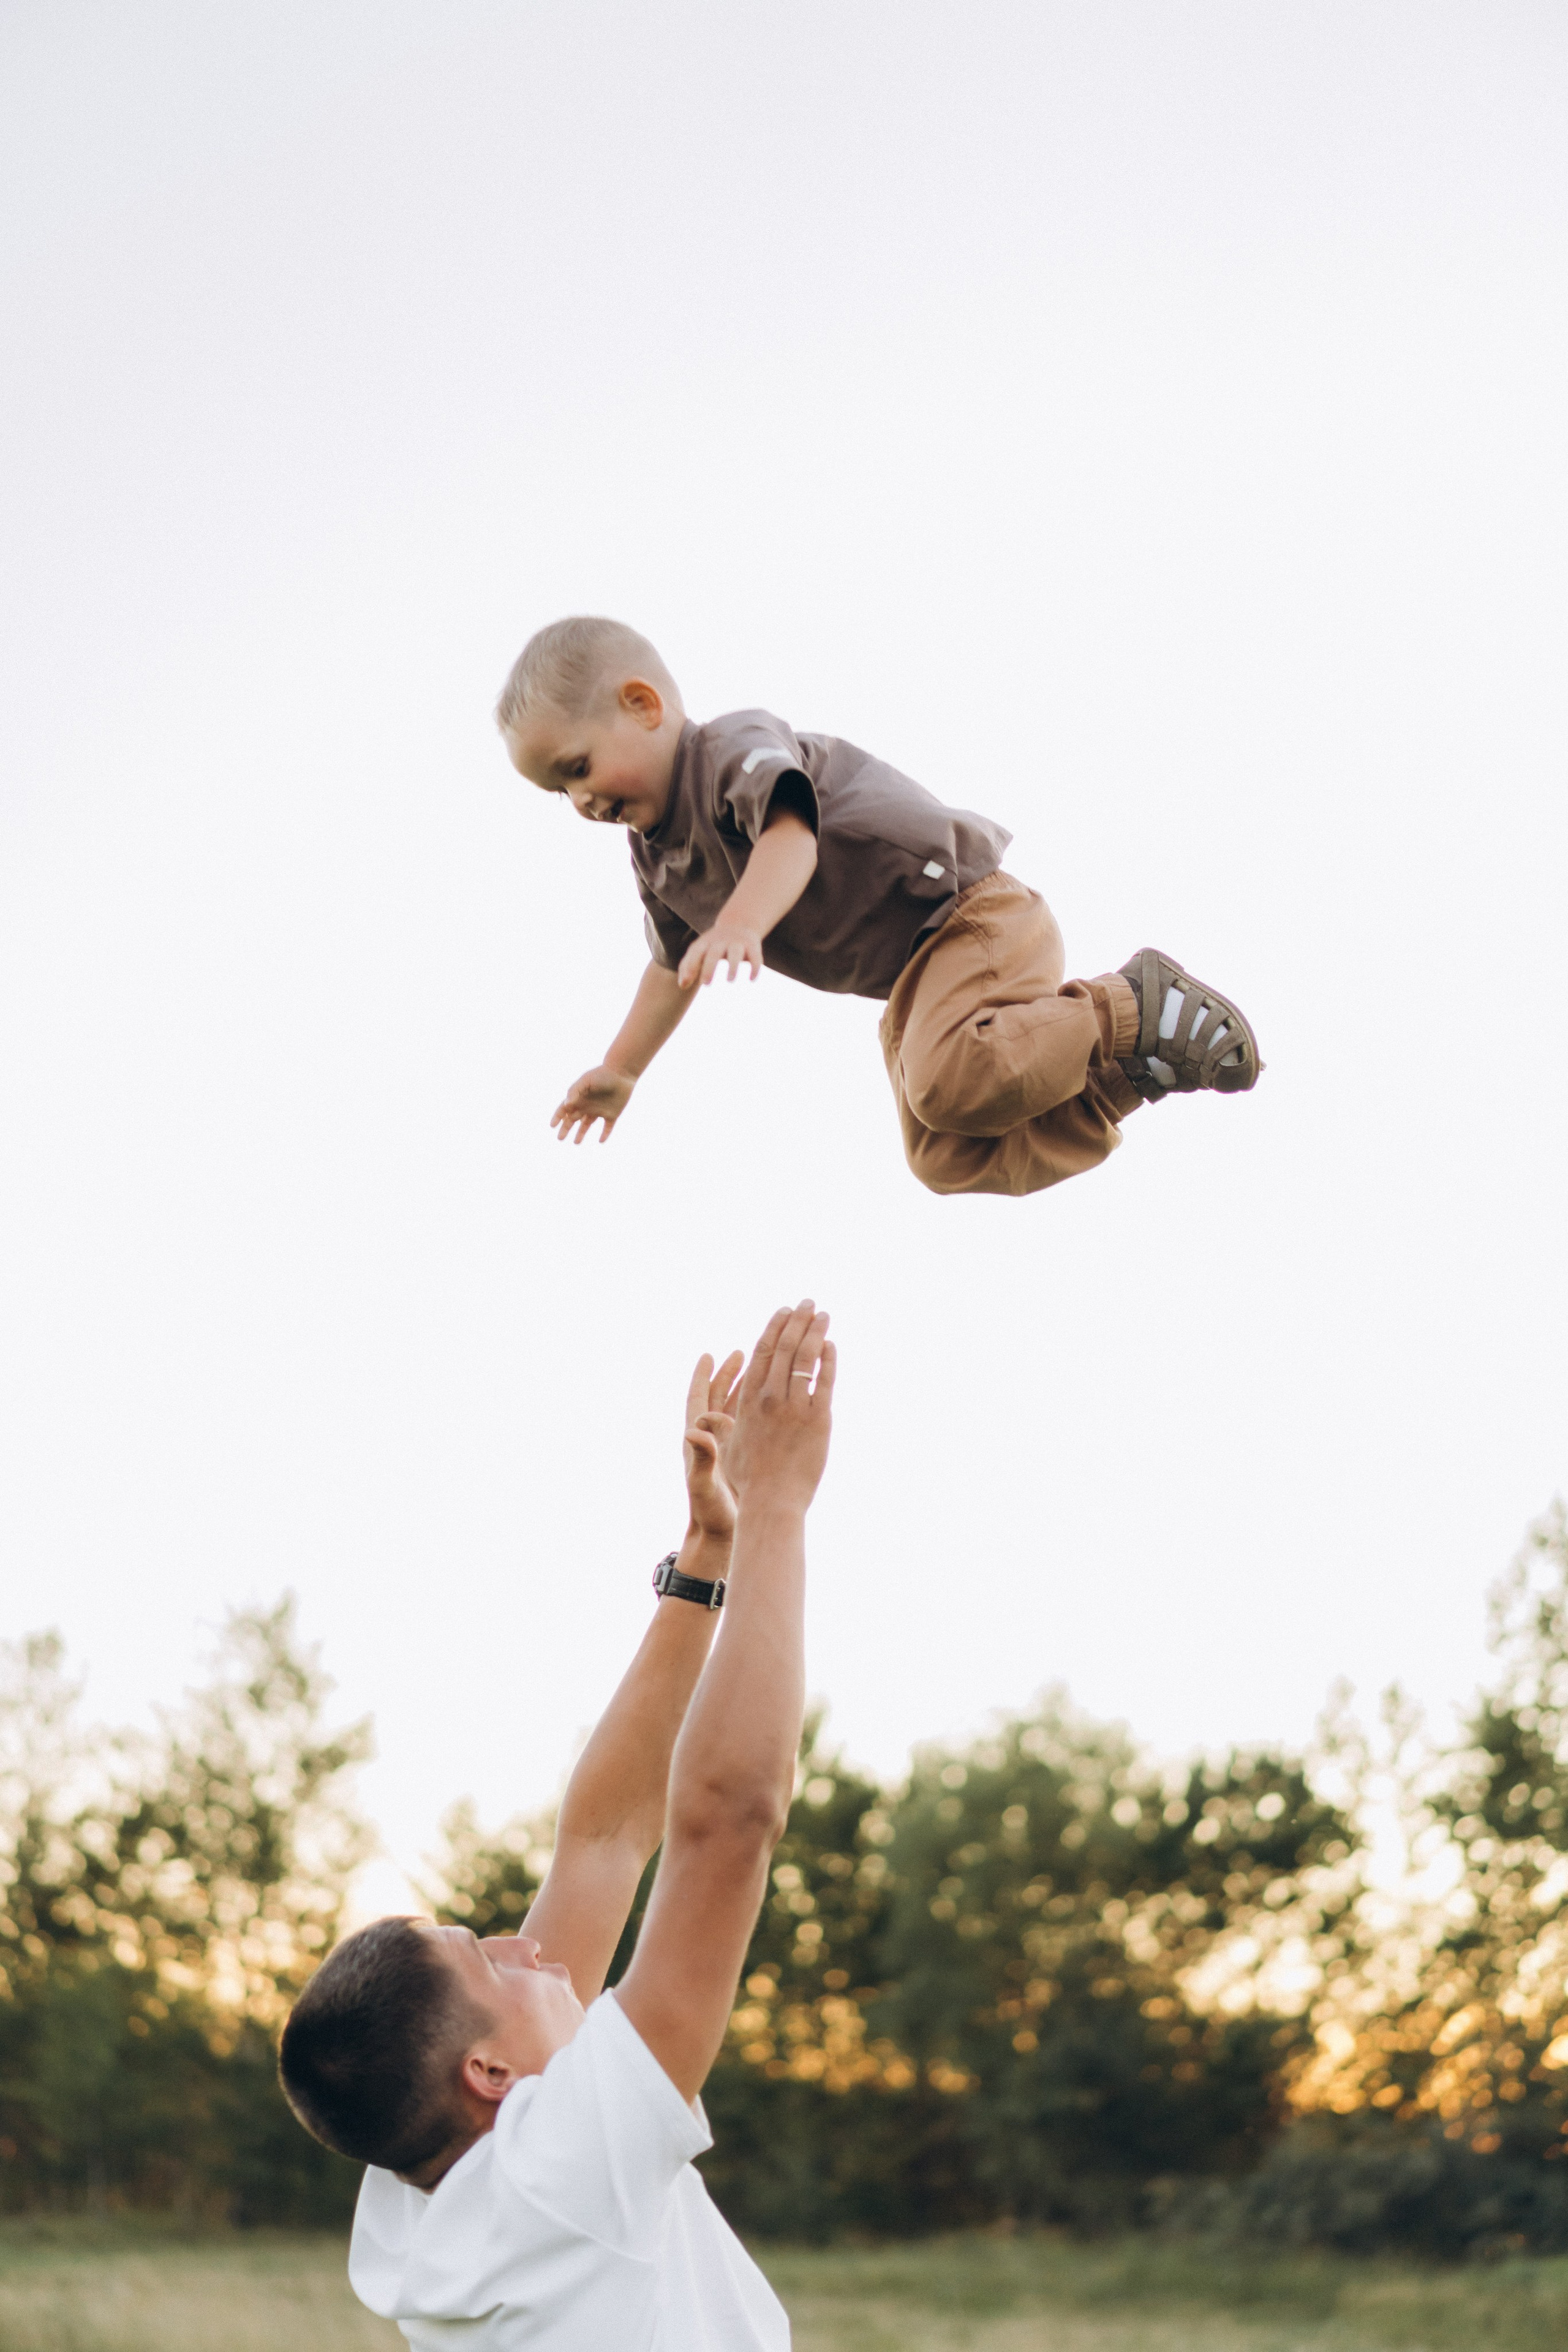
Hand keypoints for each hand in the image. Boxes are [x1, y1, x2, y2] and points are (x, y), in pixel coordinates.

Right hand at [551, 1066, 634, 1144]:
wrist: (622, 1073)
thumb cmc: (602, 1075)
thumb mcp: (586, 1081)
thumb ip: (575, 1092)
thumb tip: (566, 1105)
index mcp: (579, 1097)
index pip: (565, 1109)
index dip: (558, 1117)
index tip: (552, 1126)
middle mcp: (587, 1105)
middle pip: (573, 1119)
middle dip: (566, 1128)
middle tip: (560, 1138)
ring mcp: (599, 1110)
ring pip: (587, 1124)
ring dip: (581, 1133)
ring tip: (576, 1142)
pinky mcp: (612, 1114)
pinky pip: (607, 1127)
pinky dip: (605, 1134)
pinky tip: (601, 1141)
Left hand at [678, 924, 764, 988]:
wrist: (739, 923)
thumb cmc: (713, 944)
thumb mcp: (698, 951)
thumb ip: (687, 967)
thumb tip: (682, 985)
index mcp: (705, 943)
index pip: (696, 953)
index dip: (690, 966)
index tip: (687, 982)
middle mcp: (721, 941)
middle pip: (714, 953)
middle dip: (709, 968)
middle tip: (705, 984)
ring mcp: (738, 943)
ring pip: (735, 953)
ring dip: (733, 966)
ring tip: (730, 981)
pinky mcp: (753, 945)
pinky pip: (755, 956)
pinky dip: (755, 967)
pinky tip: (752, 979)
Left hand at [682, 1351, 744, 1540]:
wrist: (718, 1536)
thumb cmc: (708, 1512)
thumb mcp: (703, 1483)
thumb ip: (702, 1456)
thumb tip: (692, 1430)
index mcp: (697, 1440)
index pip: (698, 1400)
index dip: (702, 1377)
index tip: (708, 1355)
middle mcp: (711, 1439)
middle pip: (718, 1398)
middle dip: (729, 1375)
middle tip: (741, 1353)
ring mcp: (726, 1448)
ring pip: (735, 1410)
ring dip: (745, 1389)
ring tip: (759, 1370)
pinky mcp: (740, 1458)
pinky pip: (748, 1427)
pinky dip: (757, 1411)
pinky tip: (772, 1402)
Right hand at [723, 1300, 834, 1512]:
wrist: (773, 1503)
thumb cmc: (748, 1481)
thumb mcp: (727, 1449)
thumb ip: (718, 1428)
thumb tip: (699, 1419)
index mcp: (748, 1401)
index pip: (761, 1353)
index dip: (773, 1328)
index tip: (783, 1312)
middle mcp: (770, 1398)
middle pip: (784, 1347)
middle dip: (797, 1320)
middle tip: (808, 1303)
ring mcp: (795, 1406)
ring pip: (805, 1357)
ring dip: (815, 1331)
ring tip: (823, 1314)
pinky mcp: (818, 1419)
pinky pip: (825, 1380)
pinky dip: (828, 1359)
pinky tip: (831, 1344)